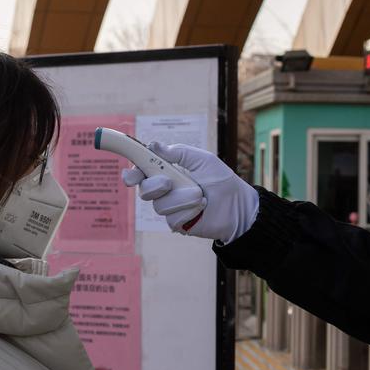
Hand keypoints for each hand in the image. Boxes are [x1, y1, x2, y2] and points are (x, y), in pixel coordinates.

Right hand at [122, 141, 258, 242]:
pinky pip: (172, 219)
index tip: (131, 175)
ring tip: (200, 196)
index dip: (132, 173)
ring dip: (181, 199)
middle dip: (154, 186)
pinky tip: (201, 209)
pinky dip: (188, 211)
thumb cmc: (221, 180)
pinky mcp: (178, 224)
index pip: (142, 172)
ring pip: (159, 206)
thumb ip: (178, 152)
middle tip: (169, 182)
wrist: (238, 206)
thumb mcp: (202, 159)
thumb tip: (153, 145)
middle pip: (144, 191)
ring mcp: (171, 208)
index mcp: (168, 172)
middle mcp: (166, 191)